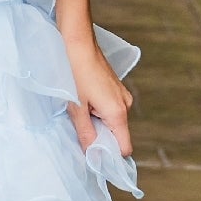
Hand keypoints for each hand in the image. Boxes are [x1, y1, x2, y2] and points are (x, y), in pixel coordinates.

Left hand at [63, 34, 132, 157]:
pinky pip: (110, 108)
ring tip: (79, 113)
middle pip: (118, 135)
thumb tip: (93, 155)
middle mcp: (125, 104)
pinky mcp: (116, 87)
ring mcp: (122, 95)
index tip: (94, 158)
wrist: (78, 42)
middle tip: (80, 134)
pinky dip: (98, 111)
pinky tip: (83, 102)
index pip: (125, 148)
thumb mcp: (76, 108)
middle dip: (101, 139)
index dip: (111, 157)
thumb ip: (86, 134)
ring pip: (113, 121)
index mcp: (118, 113)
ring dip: (97, 123)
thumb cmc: (75, 73)